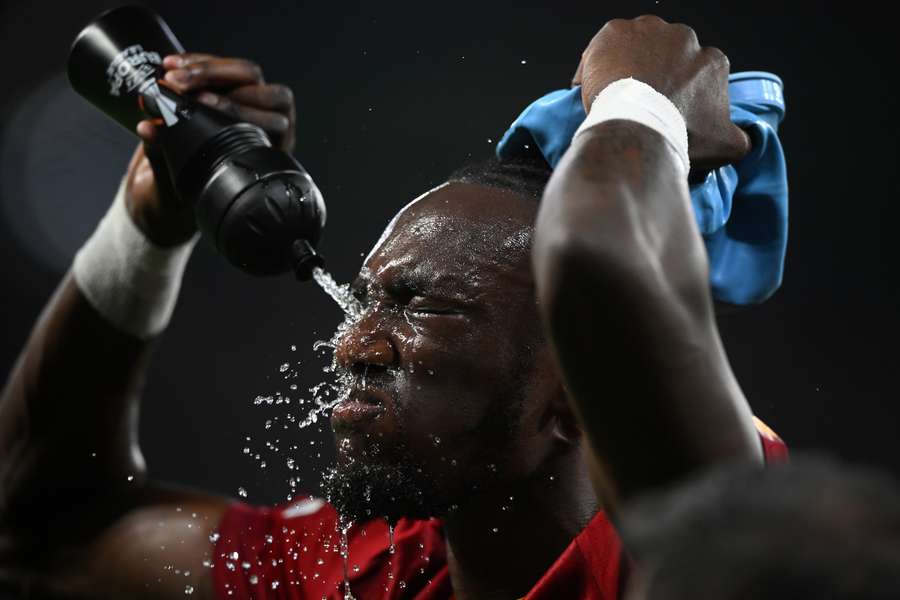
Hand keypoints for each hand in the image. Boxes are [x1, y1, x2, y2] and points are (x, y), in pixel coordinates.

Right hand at [126, 54, 296, 245]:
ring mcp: (256, 104)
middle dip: (216, 79)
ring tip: (170, 72)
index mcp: (272, 155)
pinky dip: (197, 63)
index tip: (199, 104)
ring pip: (245, 72)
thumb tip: (146, 128)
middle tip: (177, 82)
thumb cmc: (190, 192)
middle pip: (260, 88)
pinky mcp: (235, 89)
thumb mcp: (178, 181)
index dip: (236, 110)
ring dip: (206, 67)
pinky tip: (170, 64)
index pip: (271, 122)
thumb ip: (162, 156)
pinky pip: (224, 67)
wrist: (186, 186)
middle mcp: (271, 125)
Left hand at [572, 16, 749, 176]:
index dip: (680, 93)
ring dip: (629, 65)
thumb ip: (739, 138)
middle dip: (655, 76)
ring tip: (617, 94)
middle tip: (640, 104)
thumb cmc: (679, 136)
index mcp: (711, 60)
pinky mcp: (615, 32)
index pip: (696, 73)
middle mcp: (684, 37)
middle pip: (666, 57)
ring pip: (637, 47)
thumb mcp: (725, 145)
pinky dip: (598, 63)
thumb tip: (742, 139)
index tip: (666, 110)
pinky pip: (604, 45)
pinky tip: (594, 87)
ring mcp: (648, 31)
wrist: (636, 130)